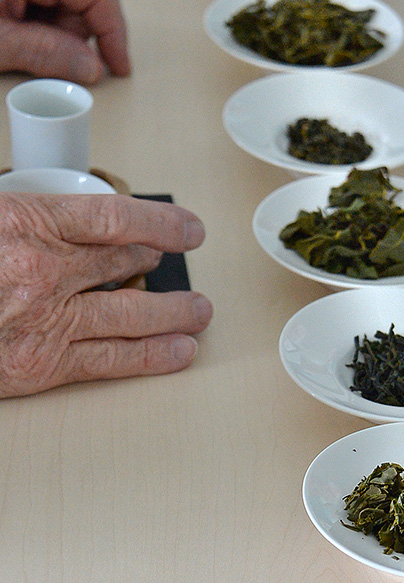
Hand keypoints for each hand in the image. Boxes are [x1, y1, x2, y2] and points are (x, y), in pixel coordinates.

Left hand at [0, 0, 129, 82]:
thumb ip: (47, 55)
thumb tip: (91, 68)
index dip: (114, 34)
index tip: (117, 68)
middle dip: (74, 36)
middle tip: (38, 55)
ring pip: (71, 0)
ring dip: (56, 31)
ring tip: (16, 40)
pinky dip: (43, 22)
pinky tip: (16, 28)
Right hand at [0, 192, 211, 397]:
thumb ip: (26, 218)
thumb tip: (54, 218)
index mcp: (29, 225)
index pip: (114, 218)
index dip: (161, 223)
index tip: (188, 228)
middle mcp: (46, 271)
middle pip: (124, 264)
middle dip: (155, 262)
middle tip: (172, 262)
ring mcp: (49, 321)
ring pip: (130, 314)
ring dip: (173, 313)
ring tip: (199, 312)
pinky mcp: (43, 365)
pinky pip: (110, 359)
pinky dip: (150, 357)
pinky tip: (177, 352)